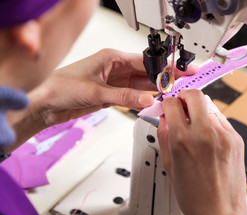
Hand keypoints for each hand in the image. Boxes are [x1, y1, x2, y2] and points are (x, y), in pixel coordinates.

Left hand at [5, 49, 196, 152]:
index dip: (164, 67)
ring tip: (172, 93)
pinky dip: (143, 100)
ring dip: (155, 90)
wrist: (45, 105)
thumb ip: (124, 97)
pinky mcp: (112, 95)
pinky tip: (154, 101)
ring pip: (141, 85)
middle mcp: (115, 68)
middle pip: (146, 73)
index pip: (144, 61)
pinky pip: (133, 96)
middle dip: (164, 78)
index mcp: (112, 58)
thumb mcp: (96, 92)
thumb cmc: (61, 87)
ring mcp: (114, 83)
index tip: (179, 72)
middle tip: (182, 83)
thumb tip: (147, 99)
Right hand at [157, 89, 246, 214]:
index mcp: (183, 140)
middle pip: (194, 95)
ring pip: (210, 107)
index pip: (172, 104)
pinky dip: (213, 123)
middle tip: (181, 104)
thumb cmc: (195, 197)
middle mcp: (205, 133)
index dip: (167, 103)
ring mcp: (223, 135)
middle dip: (185, 96)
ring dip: (200, 112)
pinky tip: (209, 137)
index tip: (168, 106)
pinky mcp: (236, 138)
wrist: (220, 212)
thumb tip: (164, 118)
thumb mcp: (170, 165)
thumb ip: (164, 136)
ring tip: (196, 128)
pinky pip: (222, 120)